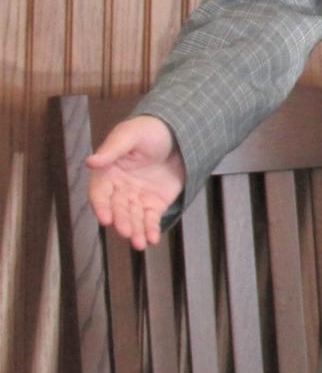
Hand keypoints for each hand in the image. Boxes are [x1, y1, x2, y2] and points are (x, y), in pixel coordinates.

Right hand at [86, 115, 186, 250]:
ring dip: (135, 231)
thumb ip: (112, 149)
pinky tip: (152, 239)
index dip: (101, 206)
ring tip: (139, 243)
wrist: (181, 134)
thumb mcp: (131, 134)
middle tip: (126, 231)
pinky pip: (150, 220)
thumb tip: (90, 161)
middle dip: (121, 221)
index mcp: (108, 172)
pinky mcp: (154, 204)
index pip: (100, 193)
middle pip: (117, 209)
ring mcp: (136, 198)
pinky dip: (150, 231)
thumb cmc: (151, 129)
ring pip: (133, 218)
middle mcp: (119, 188)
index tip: (105, 218)